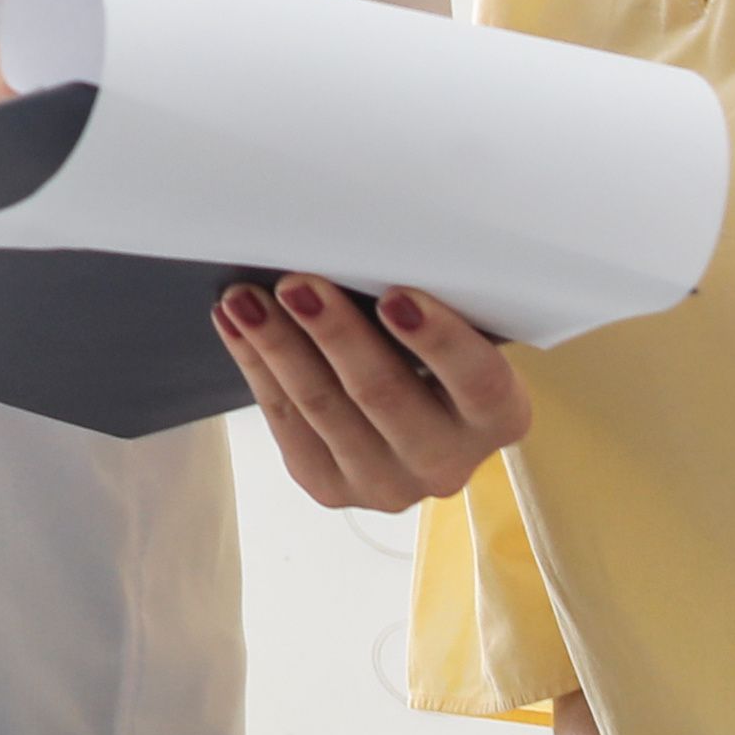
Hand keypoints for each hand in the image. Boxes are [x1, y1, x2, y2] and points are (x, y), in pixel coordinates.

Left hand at [215, 276, 525, 512]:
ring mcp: (388, 484)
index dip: (438, 340)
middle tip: (296, 284)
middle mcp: (448, 461)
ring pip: (323, 409)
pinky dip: (258, 367)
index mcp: (499, 415)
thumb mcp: (457, 329)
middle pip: (385, 396)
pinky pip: (286, 422)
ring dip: (278, 347)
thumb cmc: (434, 349)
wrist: (415, 418)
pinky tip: (235, 326)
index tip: (395, 295)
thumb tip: (358, 246)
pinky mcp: (332, 488)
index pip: (477, 380)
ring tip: (245, 299)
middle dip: (335, 334)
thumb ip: (429, 305)